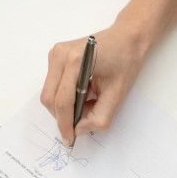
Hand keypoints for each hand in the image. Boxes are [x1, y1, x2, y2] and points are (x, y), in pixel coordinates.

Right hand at [40, 23, 149, 144]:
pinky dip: (65, 96)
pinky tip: (83, 91)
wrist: (127, 38)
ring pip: (49, 93)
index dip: (65, 123)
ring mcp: (55, 54)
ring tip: (88, 101)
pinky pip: (53, 85)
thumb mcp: (118, 94)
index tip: (69, 139)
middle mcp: (60, 54)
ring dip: (65, 106)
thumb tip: (79, 129)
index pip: (63, 100)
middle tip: (84, 119)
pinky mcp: (55, 57)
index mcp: (76, 60)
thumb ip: (99, 116)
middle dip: (64, 115)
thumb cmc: (125, 61)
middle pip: (50, 98)